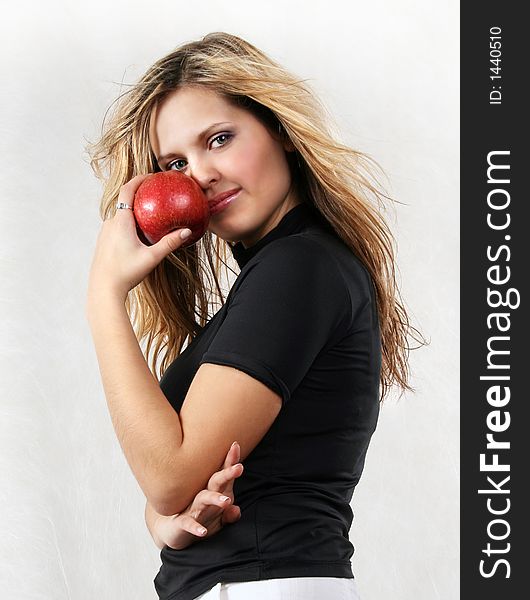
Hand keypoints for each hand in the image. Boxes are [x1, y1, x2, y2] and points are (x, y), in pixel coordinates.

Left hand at [87, 174, 191, 302]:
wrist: (103, 289)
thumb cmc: (126, 273)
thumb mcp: (151, 257)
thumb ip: (169, 243)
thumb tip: (186, 232)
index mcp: (120, 222)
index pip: (127, 191)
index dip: (138, 179)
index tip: (151, 175)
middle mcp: (110, 223)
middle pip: (124, 201)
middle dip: (139, 194)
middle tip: (155, 193)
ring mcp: (105, 233)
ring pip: (120, 214)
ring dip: (134, 210)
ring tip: (150, 212)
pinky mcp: (104, 242)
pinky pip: (117, 225)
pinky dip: (129, 222)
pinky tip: (140, 232)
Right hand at [155, 442, 243, 549]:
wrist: (172, 531)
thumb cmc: (200, 517)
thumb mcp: (218, 518)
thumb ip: (229, 515)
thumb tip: (237, 510)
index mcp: (214, 491)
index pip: (223, 474)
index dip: (230, 461)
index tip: (236, 445)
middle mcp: (203, 496)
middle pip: (216, 481)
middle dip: (227, 474)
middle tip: (239, 468)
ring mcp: (192, 508)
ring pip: (203, 499)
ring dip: (215, 499)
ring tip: (227, 501)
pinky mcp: (181, 523)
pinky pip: (188, 524)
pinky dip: (195, 528)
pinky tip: (203, 532)